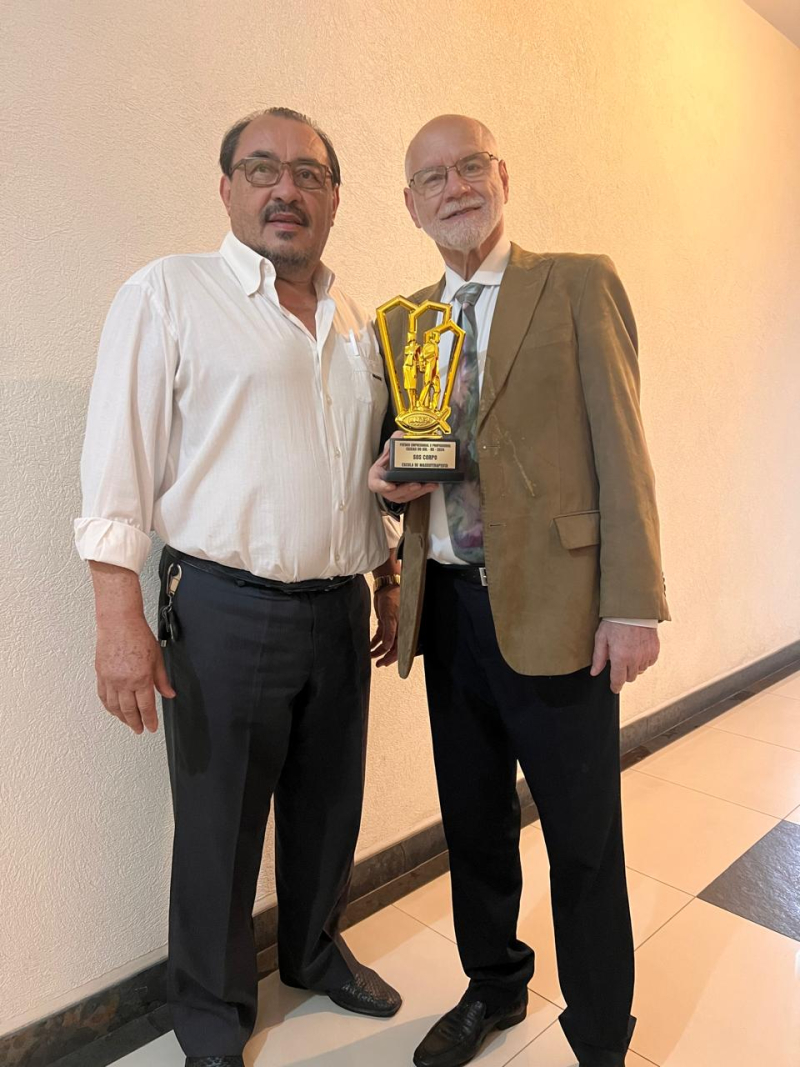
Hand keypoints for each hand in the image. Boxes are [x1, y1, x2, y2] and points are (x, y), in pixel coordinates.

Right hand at [95, 615, 175, 733]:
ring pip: (114, 706)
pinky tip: (114, 710)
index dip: (150, 719)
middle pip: (129, 710)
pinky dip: (109, 707)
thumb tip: (169, 694)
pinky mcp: (101, 675)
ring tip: (128, 723)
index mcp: (141, 678)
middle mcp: (124, 682)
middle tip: (140, 729)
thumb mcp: (157, 658)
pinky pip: (103, 697)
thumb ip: (162, 679)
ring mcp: (110, 680)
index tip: (151, 727)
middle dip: (136, 723)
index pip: (146, 706)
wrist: (119, 624)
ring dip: (122, 717)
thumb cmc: (138, 636)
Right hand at [368, 433, 437, 505]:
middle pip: (394, 492)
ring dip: (419, 491)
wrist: (390, 470)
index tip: (390, 486)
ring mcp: (396, 494)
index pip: (376, 484)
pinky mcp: (406, 496)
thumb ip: (392, 444)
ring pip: (406, 495)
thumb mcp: (387, 452)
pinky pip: (414, 496)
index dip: (383, 486)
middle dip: (407, 489)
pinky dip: (424, 491)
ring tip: (428, 484)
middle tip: (416, 484)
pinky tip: (432, 485)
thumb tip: (400, 435)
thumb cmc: (387, 463)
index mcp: (376, 478)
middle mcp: (385, 489)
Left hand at [370, 585, 399, 666]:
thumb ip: (389, 633)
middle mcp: (400, 630)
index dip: (392, 658)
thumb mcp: (390, 617)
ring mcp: (392, 627)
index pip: (400, 648)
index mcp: (405, 629)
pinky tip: (370, 646)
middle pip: (393, 648)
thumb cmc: (393, 599)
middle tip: (377, 663)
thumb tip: (387, 647)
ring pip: (386, 643)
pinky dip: (376, 641)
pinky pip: (381, 635)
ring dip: (379, 650)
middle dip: (385, 656)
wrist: (386, 587)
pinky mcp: (386, 623)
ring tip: (371, 655)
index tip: (384, 664)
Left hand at [590, 620, 659, 693]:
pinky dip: (644, 660)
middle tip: (619, 661)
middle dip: (623, 673)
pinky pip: (649, 662)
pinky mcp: (655, 650)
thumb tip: (595, 672)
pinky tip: (638, 651)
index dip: (615, 686)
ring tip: (629, 653)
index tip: (614, 688)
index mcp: (620, 657)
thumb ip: (598, 657)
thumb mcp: (601, 638)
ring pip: (640, 671)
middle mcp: (635, 659)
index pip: (618, 680)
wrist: (634, 609)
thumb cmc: (616, 621)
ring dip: (634, 666)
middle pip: (630, 677)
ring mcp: (646, 655)